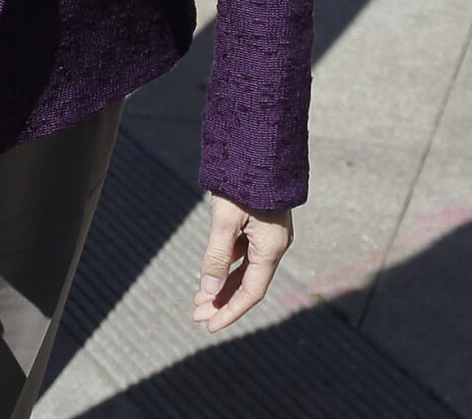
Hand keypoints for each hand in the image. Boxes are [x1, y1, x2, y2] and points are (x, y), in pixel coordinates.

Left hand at [192, 192, 292, 332]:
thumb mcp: (224, 219)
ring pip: (245, 268)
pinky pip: (245, 251)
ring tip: (199, 298)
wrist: (261, 144)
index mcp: (271, 248)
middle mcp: (274, 244)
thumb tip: (208, 291)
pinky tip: (211, 270)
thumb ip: (216, 256)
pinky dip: (228, 263)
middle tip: (196, 315)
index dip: (230, 312)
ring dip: (223, 284)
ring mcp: (269, 233)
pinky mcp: (262, 222)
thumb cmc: (243, 180)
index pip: (251, 293)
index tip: (209, 326)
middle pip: (248, 283)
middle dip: (222, 301)